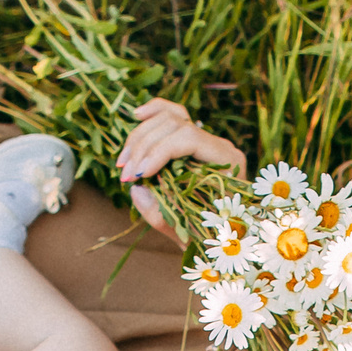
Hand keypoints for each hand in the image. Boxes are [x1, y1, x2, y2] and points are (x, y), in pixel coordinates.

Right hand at [117, 98, 248, 235]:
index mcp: (227, 161)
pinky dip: (153, 113)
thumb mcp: (187, 232)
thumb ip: (161, 214)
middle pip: (175, 124)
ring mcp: (206, 138)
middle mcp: (219, 144)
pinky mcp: (192, 139)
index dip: (158, 153)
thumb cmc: (209, 236)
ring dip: (139, 138)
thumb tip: (136, 189)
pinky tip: (136, 116)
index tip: (137, 175)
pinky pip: (172, 115)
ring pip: (169, 117)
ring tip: (123, 163)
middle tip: (125, 175)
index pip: (189, 138)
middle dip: (144, 148)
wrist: (222, 236)